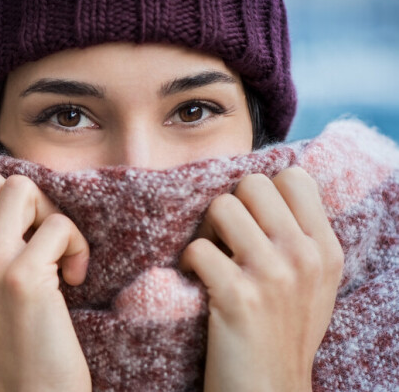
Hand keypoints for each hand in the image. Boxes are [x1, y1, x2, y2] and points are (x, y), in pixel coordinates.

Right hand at [0, 167, 91, 391]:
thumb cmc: (14, 346)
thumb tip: (7, 198)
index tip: (7, 219)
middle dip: (24, 196)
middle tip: (39, 233)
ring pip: (21, 188)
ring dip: (51, 213)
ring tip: (58, 251)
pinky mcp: (22, 279)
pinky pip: (58, 225)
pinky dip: (77, 245)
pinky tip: (75, 277)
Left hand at [179, 167, 343, 391]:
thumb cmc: (282, 334)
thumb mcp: (313, 283)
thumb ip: (298, 237)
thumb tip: (264, 190)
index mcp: (325, 249)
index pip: (294, 177)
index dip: (263, 192)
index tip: (251, 220)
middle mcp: (304, 256)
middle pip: (252, 184)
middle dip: (230, 206)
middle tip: (223, 239)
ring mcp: (273, 275)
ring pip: (221, 207)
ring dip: (205, 231)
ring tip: (209, 259)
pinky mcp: (238, 296)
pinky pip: (197, 248)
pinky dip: (187, 263)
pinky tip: (195, 282)